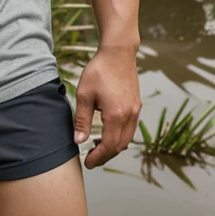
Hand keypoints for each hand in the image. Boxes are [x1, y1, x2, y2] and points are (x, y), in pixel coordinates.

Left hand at [73, 45, 140, 168]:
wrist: (118, 52)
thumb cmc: (99, 70)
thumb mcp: (84, 93)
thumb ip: (81, 119)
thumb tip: (78, 140)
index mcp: (116, 115)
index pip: (109, 146)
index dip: (98, 158)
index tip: (88, 163)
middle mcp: (130, 115)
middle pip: (120, 146)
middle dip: (106, 155)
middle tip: (92, 157)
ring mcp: (135, 110)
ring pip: (127, 138)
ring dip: (113, 146)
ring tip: (97, 146)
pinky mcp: (136, 104)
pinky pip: (130, 128)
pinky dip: (119, 135)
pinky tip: (107, 131)